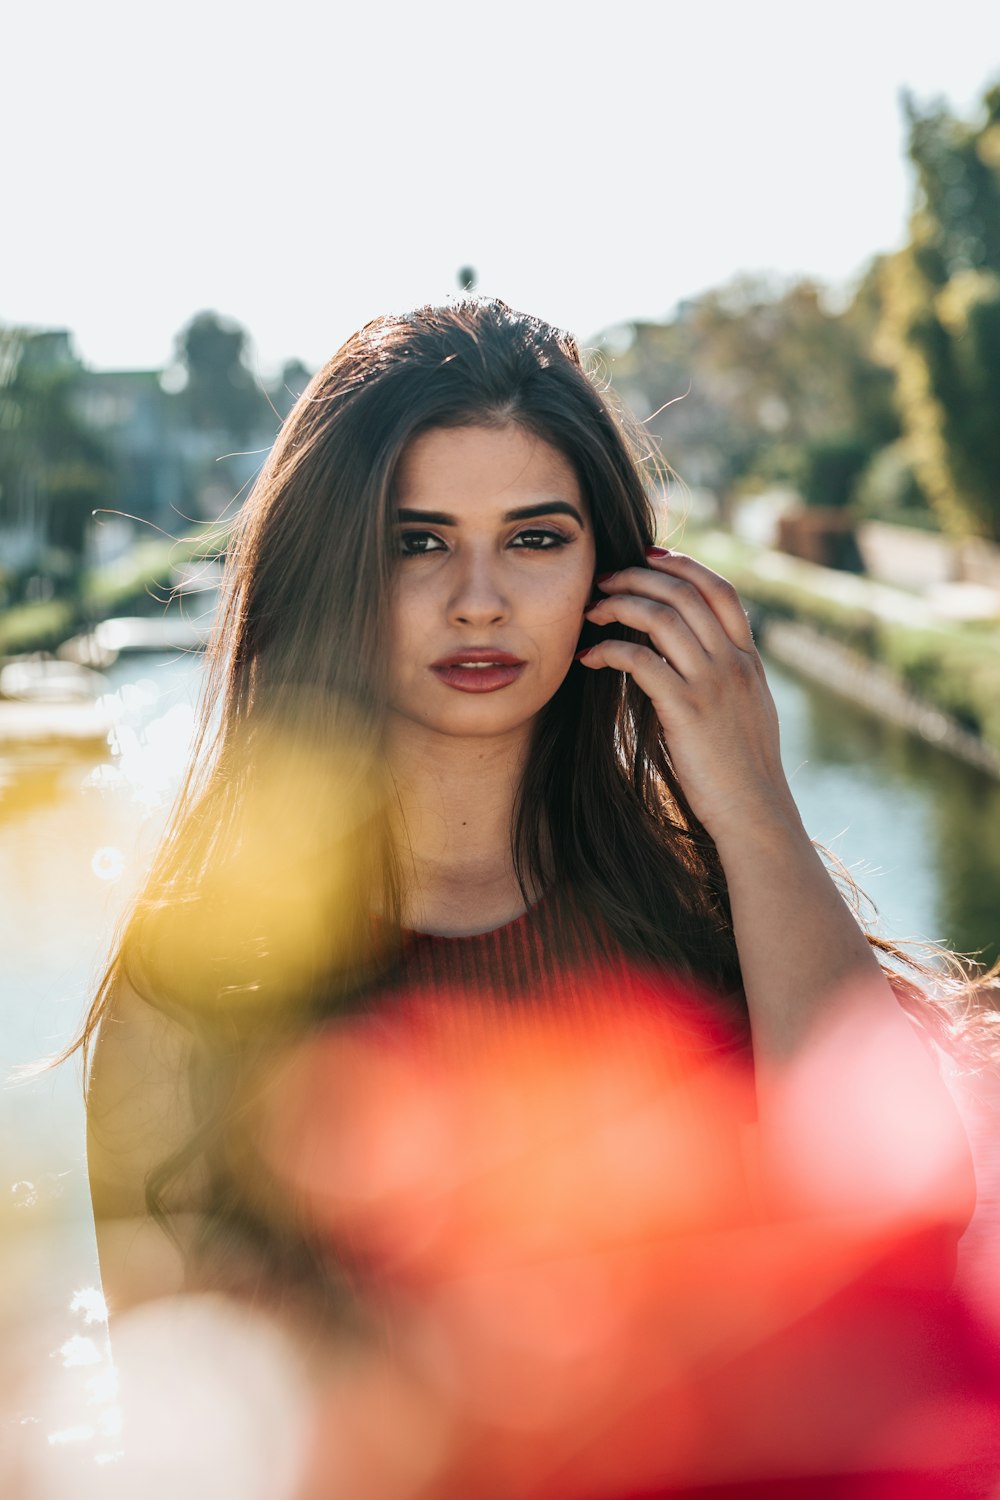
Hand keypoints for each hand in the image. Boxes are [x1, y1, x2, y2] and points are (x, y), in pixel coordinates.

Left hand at [577, 549, 794, 842]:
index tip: (648, 557)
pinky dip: (610, 650)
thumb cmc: (742, 773)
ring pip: (662, 617)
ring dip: (620, 605)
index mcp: (749, 660)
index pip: (720, 590)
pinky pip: (641, 660)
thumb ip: (727, 678)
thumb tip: (696, 657)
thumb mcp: (746, 713)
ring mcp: (713, 684)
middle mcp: (734, 664)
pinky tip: (591, 657)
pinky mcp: (686, 710)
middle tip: (605, 581)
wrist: (755, 814)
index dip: (683, 565)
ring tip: (591, 611)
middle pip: (685, 593)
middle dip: (639, 577)